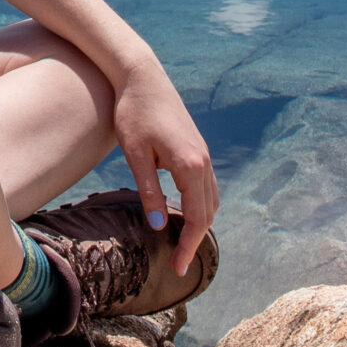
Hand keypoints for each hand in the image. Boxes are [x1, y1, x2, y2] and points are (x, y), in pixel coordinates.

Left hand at [112, 61, 218, 276]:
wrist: (142, 76)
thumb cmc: (134, 113)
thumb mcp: (136, 154)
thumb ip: (149, 191)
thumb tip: (160, 225)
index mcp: (190, 165)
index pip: (197, 219)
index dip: (188, 247)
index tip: (177, 269)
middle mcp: (203, 161)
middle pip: (208, 213)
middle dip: (196, 241)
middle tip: (177, 264)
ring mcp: (203, 153)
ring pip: (212, 199)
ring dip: (201, 223)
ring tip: (182, 244)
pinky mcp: (197, 148)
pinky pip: (207, 185)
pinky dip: (201, 206)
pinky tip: (184, 213)